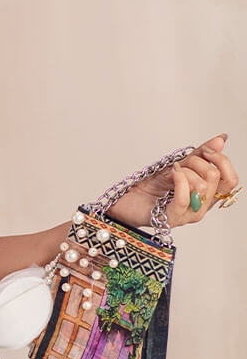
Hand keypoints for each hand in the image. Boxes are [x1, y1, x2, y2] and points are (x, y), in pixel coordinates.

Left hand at [106, 134, 239, 230]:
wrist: (128, 199)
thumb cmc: (152, 185)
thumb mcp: (180, 164)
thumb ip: (201, 154)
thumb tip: (221, 139)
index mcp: (207, 195)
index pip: (231, 181)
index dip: (222, 161)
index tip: (206, 151)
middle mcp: (201, 207)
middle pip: (217, 179)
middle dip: (198, 161)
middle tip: (182, 162)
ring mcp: (188, 215)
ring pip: (202, 187)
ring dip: (185, 170)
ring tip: (172, 171)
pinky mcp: (172, 218)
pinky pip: (184, 198)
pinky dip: (179, 180)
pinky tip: (172, 173)